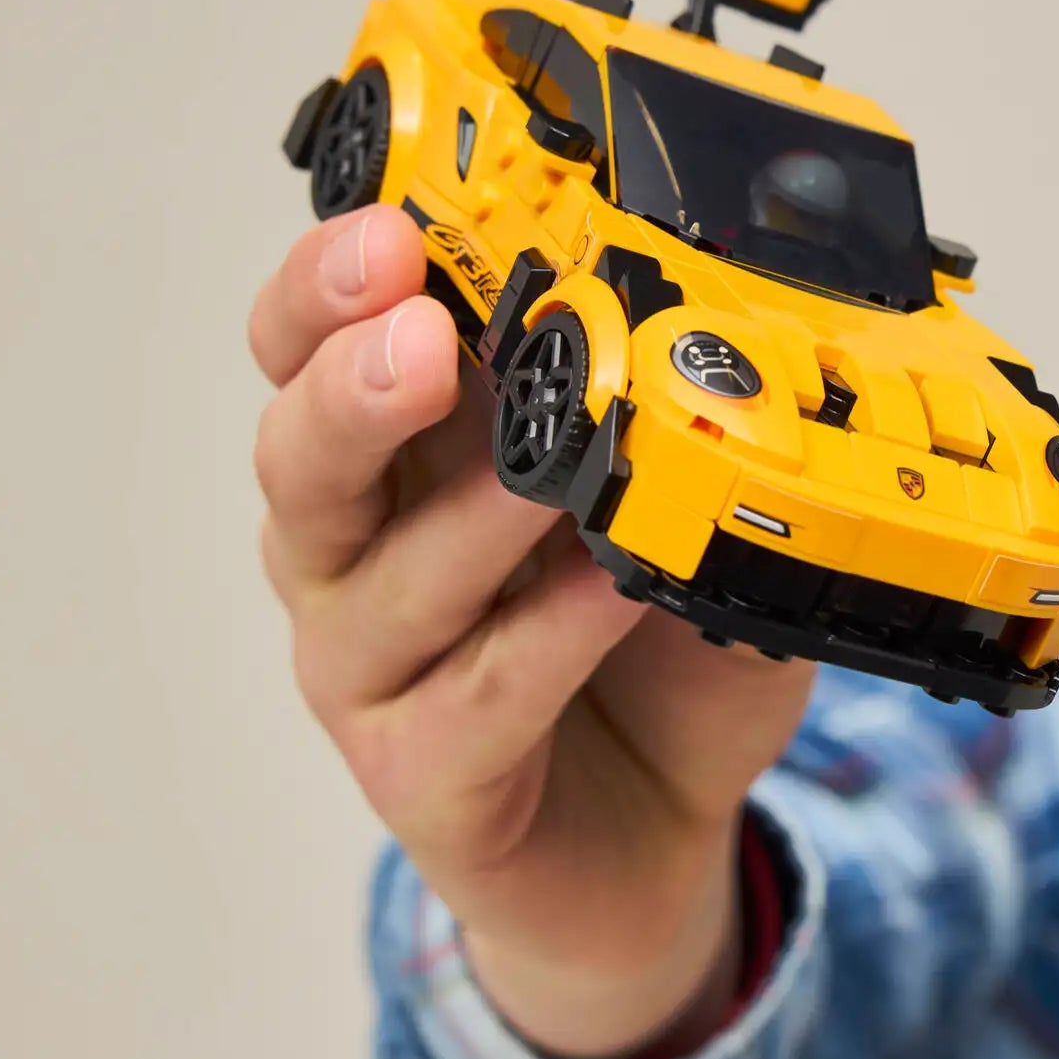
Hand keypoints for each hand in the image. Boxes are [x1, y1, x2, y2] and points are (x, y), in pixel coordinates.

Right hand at [249, 205, 815, 1057]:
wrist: (655, 837)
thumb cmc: (646, 654)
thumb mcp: (685, 514)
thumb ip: (686, 434)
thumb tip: (756, 336)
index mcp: (402, 455)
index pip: (319, 346)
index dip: (330, 282)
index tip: (387, 220)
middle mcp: (359, 551)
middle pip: (302, 449)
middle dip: (350, 375)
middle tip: (415, 323)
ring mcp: (376, 670)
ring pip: (379, 577)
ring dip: (467, 511)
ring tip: (544, 470)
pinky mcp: (424, 774)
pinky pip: (477, 696)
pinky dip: (544, 638)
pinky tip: (608, 589)